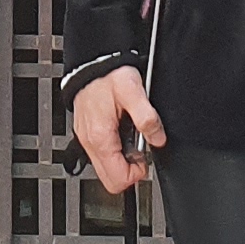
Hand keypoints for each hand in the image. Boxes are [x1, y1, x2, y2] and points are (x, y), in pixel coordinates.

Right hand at [70, 66, 166, 195]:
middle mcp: (89, 142)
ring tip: (131, 137)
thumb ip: (147, 118)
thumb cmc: (108, 76)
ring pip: (105, 169)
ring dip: (122, 160)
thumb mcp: (133, 92)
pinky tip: (121, 132)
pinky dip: (114, 150)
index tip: (145, 157)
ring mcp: (86, 139)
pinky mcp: (87, 134)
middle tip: (139, 151)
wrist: (91, 63)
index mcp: (101, 138)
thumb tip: (158, 139)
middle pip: (109, 180)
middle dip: (129, 171)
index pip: (117, 180)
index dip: (137, 174)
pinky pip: (101, 155)